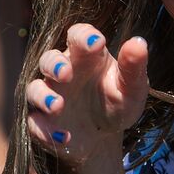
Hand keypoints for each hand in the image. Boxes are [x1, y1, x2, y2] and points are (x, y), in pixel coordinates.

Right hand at [26, 24, 148, 162]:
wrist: (106, 137)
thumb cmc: (120, 103)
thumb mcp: (133, 88)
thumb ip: (134, 67)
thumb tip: (138, 42)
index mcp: (87, 57)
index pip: (78, 36)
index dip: (83, 36)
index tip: (96, 42)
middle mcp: (64, 72)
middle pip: (49, 59)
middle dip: (54, 65)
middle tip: (66, 74)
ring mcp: (50, 96)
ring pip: (34, 89)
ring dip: (43, 96)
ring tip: (58, 106)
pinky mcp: (42, 122)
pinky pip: (35, 123)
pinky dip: (45, 130)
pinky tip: (63, 137)